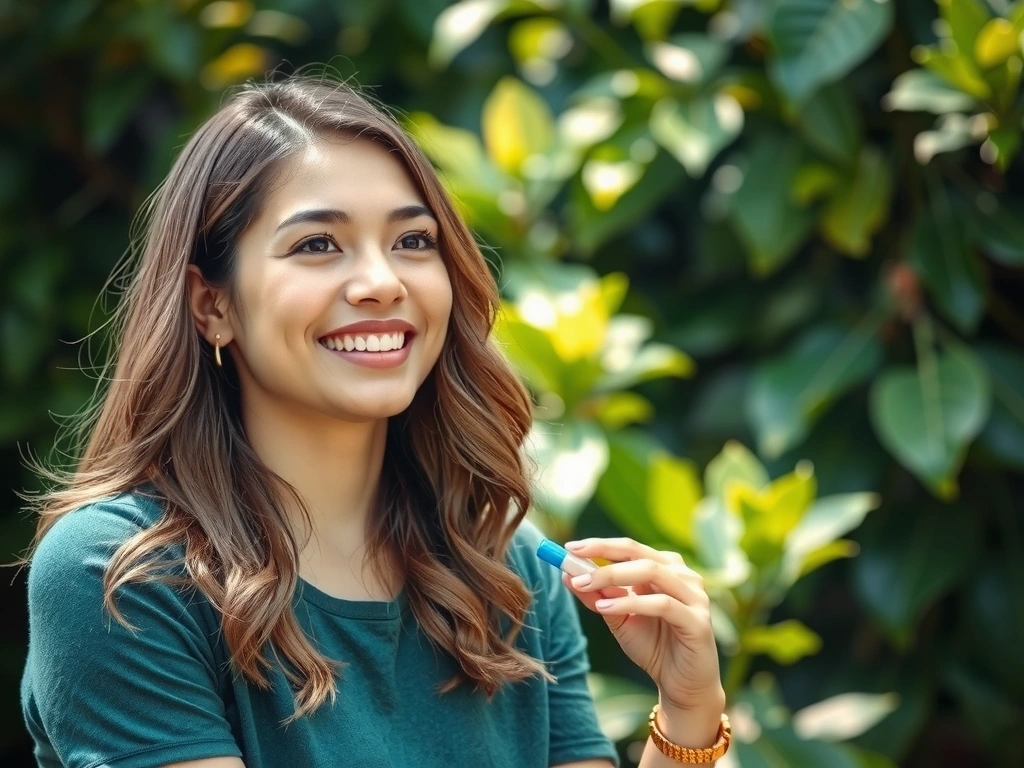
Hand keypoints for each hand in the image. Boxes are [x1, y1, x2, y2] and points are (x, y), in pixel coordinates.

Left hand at [562, 537, 724, 715]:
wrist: (682, 687)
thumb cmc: (653, 647)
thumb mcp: (618, 620)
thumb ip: (599, 597)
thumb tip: (568, 574)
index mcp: (665, 569)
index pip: (630, 548)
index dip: (600, 545)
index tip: (569, 547)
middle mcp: (683, 576)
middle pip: (639, 553)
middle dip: (602, 554)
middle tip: (572, 562)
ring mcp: (694, 596)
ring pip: (651, 572)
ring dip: (612, 576)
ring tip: (583, 585)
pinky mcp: (698, 621)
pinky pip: (662, 604)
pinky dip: (631, 603)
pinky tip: (605, 608)